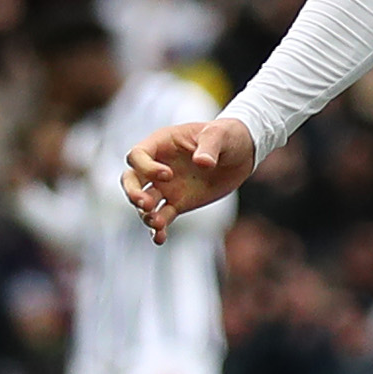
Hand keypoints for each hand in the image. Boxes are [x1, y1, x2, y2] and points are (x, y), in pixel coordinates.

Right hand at [122, 115, 255, 242]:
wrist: (242, 154)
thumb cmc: (227, 136)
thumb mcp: (220, 134)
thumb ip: (209, 146)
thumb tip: (203, 163)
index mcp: (161, 144)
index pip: (137, 156)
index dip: (147, 167)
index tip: (169, 175)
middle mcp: (158, 165)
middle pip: (130, 180)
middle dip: (132, 192)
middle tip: (145, 203)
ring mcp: (166, 186)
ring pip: (143, 202)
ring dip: (145, 213)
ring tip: (156, 222)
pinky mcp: (178, 203)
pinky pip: (162, 217)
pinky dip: (158, 229)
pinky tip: (160, 238)